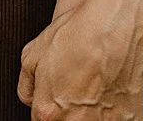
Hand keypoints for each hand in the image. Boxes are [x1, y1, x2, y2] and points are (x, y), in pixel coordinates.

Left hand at [18, 0, 142, 120]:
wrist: (114, 30)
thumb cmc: (79, 38)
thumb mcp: (32, 54)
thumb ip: (27, 85)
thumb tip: (29, 97)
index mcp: (48, 112)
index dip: (48, 109)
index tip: (54, 101)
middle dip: (69, 112)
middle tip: (76, 91)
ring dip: (92, 114)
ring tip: (95, 91)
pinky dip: (115, 113)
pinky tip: (112, 92)